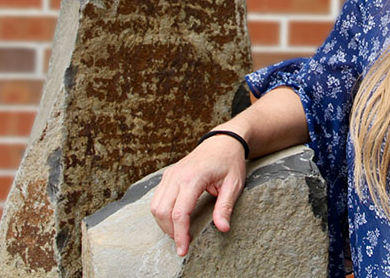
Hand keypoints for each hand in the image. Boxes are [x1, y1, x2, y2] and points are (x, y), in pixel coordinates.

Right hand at [149, 133, 246, 255]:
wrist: (223, 140)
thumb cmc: (230, 161)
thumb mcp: (234, 184)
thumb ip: (225, 207)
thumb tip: (223, 228)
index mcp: (193, 177)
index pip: (180, 212)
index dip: (180, 234)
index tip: (183, 249)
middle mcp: (177, 175)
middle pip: (162, 211)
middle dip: (170, 232)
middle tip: (183, 244)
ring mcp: (170, 174)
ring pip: (155, 206)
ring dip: (164, 224)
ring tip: (179, 233)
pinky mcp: (168, 175)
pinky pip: (157, 198)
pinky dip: (161, 213)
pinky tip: (174, 220)